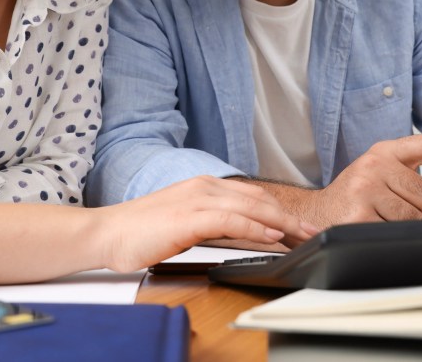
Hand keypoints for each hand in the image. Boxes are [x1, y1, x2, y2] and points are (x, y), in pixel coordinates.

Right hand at [96, 176, 316, 271]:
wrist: (108, 233)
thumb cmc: (141, 232)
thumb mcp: (184, 222)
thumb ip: (214, 223)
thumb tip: (245, 234)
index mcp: (203, 185)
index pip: (253, 195)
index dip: (280, 210)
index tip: (300, 226)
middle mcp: (205, 186)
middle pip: (260, 198)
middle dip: (290, 217)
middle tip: (313, 232)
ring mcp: (198, 199)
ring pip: (253, 206)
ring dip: (282, 222)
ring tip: (303, 236)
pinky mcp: (192, 216)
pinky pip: (234, 221)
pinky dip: (258, 228)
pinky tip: (273, 237)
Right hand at [245, 134, 421, 231]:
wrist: (314, 215)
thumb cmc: (357, 200)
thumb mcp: (390, 188)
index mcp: (384, 153)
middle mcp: (374, 164)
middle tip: (397, 214)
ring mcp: (365, 187)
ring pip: (417, 218)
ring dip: (408, 228)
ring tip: (382, 221)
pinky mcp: (358, 213)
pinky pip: (397, 232)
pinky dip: (391, 237)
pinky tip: (373, 229)